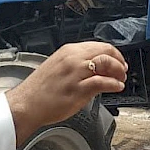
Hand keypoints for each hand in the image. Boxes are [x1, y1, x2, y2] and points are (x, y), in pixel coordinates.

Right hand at [6, 42, 126, 144]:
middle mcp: (72, 59)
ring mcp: (75, 74)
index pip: (98, 45)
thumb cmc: (39, 90)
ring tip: (121, 79)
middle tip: (123, 70)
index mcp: (68, 51)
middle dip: (119, 60)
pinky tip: (117, 87)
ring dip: (118, 71)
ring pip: (105, 63)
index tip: (118, 61)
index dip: (113, 53)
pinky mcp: (77, 89)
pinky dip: (114, 84)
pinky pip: (102, 82)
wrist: (26, 104)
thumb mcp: (58, 67)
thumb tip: (94, 68)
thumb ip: (76, 65)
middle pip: (105, 51)